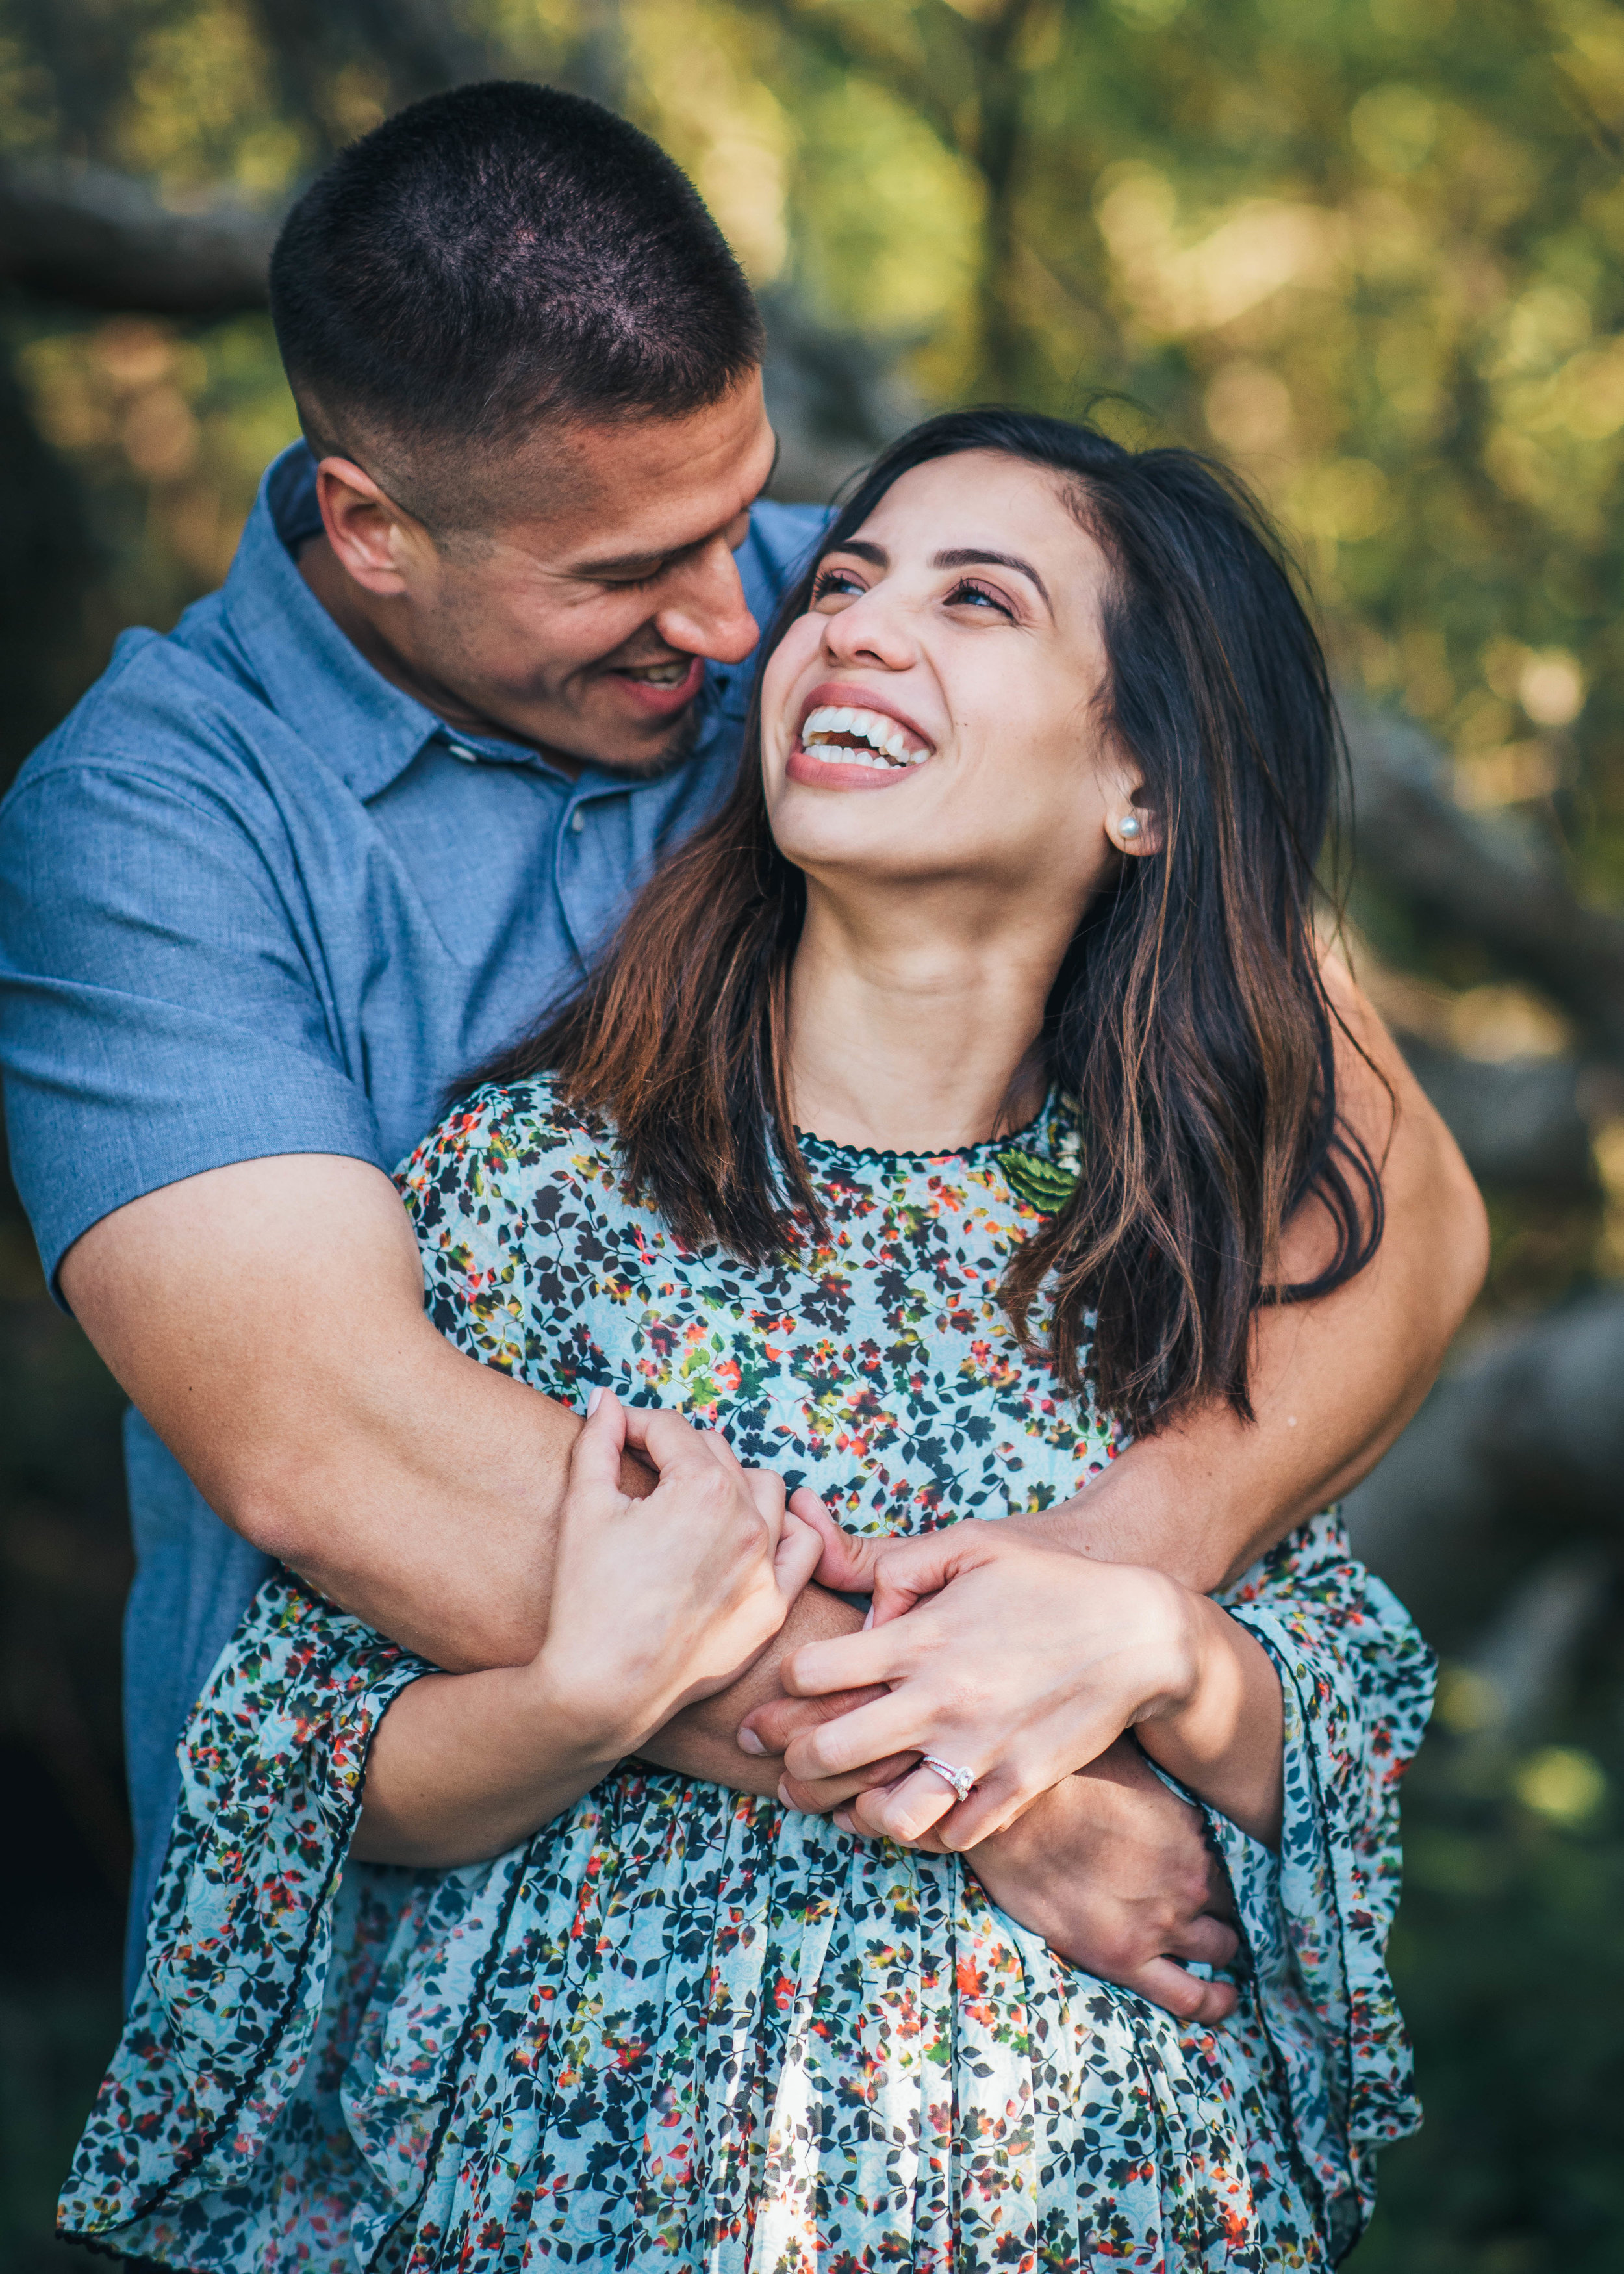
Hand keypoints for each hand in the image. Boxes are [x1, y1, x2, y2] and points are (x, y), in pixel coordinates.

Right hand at [542, 1390, 821, 1749]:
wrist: (604, 1688)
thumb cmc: (588, 1597)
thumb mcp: (585, 1507)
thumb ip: (598, 1442)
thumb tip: (605, 1400)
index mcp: (702, 1487)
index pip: (671, 1429)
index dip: (634, 1425)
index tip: (612, 1435)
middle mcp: (747, 1519)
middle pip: (716, 1453)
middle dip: (677, 1451)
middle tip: (641, 1468)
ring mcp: (766, 1565)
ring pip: (766, 1491)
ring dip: (732, 1481)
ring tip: (693, 1497)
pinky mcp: (773, 1606)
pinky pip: (803, 1548)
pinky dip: (783, 1530)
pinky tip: (751, 1530)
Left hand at [769, 1499, 1194, 1848]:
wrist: (1140, 1634)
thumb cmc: (1049, 1580)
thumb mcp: (972, 1545)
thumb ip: (896, 1563)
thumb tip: (850, 1598)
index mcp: (923, 1639)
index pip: (812, 1672)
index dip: (785, 1681)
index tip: (787, 1685)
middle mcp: (944, 1702)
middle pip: (831, 1752)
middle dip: (793, 1759)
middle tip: (782, 1757)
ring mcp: (983, 1753)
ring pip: (889, 1816)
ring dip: (856, 1810)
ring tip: (847, 1795)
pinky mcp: (1020, 1788)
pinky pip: (953, 1835)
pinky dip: (925, 1829)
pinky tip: (912, 1804)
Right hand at [962, 1740, 1240, 2023]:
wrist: (1005, 1819)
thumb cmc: (1059, 1778)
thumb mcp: (1126, 1759)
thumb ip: (1159, 1782)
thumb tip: (1166, 1755)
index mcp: (1191, 1832)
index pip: (1228, 1862)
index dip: (1219, 1870)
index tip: (1208, 1874)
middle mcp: (1189, 1880)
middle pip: (1228, 1906)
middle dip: (1222, 1909)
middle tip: (1208, 1911)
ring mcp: (1160, 1924)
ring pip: (1218, 1949)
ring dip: (1220, 1950)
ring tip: (1218, 1955)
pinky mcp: (1126, 1958)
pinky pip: (1190, 1997)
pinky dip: (1213, 2003)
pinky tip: (1223, 1999)